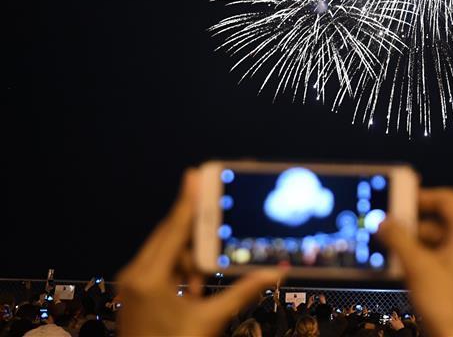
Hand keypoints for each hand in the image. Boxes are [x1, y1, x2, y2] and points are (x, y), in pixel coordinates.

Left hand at [116, 169, 284, 336]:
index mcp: (150, 278)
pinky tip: (197, 286)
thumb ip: (243, 292)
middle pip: (170, 235)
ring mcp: (134, 285)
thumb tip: (276, 273)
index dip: (188, 200)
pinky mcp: (137, 294)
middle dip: (196, 224)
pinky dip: (182, 270)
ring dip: (191, 256)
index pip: (174, 228)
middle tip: (215, 200)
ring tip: (205, 278)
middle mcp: (136, 276)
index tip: (196, 174)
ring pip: (166, 252)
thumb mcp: (210, 321)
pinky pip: (161, 268)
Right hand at [378, 187, 452, 336]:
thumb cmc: (452, 307)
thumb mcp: (417, 267)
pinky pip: (443, 259)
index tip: (398, 201)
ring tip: (390, 252)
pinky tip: (404, 270)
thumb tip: (384, 223)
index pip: (446, 199)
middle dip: (412, 226)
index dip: (420, 197)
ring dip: (415, 245)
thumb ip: (398, 240)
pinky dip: (424, 260)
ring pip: (439, 242)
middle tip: (388, 230)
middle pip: (440, 221)